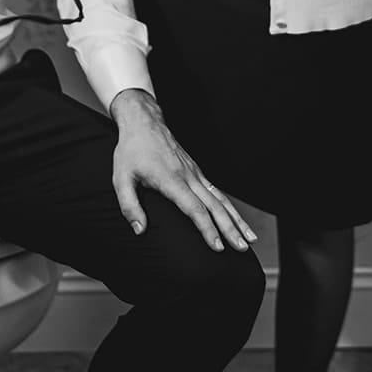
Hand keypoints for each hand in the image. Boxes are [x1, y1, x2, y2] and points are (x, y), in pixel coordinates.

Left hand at [108, 88, 257, 251]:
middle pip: (214, 206)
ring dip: (237, 220)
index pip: (194, 208)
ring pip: (221, 199)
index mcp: (171, 180)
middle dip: (230, 229)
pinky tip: (238, 220)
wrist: (145, 123)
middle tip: (242, 248)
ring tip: (250, 239)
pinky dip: (230, 208)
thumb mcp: (121, 178)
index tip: (217, 246)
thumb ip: (129, 206)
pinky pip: (217, 192)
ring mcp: (195, 173)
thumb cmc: (131, 151)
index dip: (207, 229)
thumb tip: (139, 230)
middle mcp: (188, 176)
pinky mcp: (197, 171)